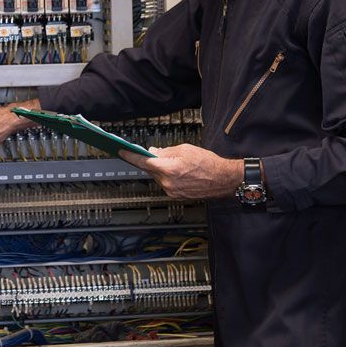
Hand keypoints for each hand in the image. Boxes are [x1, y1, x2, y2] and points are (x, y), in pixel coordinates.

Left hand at [118, 144, 242, 199]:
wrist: (224, 180)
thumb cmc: (208, 163)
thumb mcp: (185, 149)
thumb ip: (166, 151)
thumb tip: (153, 152)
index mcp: (169, 169)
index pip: (144, 162)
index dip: (130, 156)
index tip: (121, 151)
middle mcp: (168, 183)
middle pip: (151, 170)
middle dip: (151, 161)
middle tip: (152, 153)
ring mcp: (172, 192)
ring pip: (158, 177)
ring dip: (161, 169)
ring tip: (174, 162)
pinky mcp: (176, 196)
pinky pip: (166, 183)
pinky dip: (167, 176)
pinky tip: (177, 171)